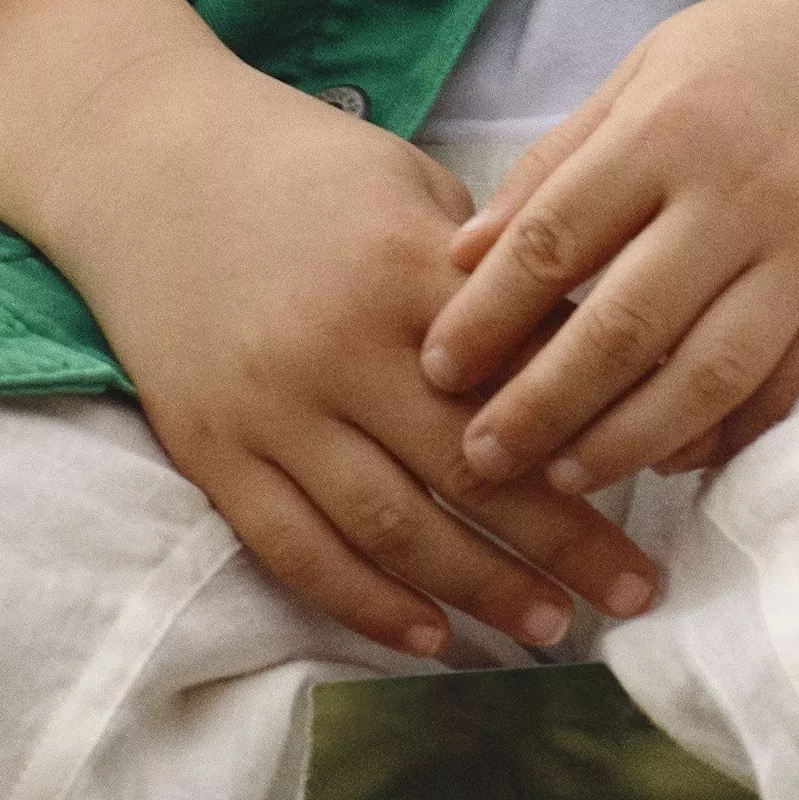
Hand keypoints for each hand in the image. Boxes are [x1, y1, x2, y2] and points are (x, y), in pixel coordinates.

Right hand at [0, 0, 659, 664]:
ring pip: (388, 528)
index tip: (655, 501)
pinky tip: (428, 639)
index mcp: (402, 273)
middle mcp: (337, 350)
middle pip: (470, 474)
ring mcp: (268, 407)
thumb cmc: (304, 168)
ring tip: (548, 630)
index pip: (519, 383)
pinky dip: (364, 603)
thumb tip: (590, 356)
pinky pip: (294, 547)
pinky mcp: (211, 447)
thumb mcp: (412, 189)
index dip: (592, 453)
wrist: (144, 160)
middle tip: (633, 597)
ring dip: (477, 590)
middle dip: (562, 547)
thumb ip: (490, 278)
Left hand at [419, 0, 798, 493]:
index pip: (552, 241)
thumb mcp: (650, 69)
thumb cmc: (769, 43)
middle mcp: (738, 193)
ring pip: (705, 375)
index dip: (486, 318)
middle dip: (537, 406)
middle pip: (619, 327)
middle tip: (477, 459)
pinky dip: (726, 432)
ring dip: (625, 441)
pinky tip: (673, 454)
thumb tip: (464, 254)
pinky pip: (789, 386)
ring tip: (566, 478)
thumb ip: (561, 160)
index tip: (435, 371)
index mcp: (669, 127)